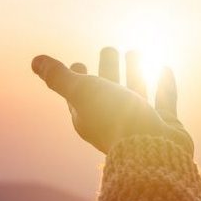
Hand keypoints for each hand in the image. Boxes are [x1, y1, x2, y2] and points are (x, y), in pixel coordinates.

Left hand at [31, 47, 192, 155]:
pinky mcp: (165, 124)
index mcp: (90, 116)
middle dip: (108, 69)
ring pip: (136, 91)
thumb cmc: (114, 120)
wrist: (153, 152)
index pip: (79, 94)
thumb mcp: (82, 93)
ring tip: (135, 50)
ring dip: (134, 71)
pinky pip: (164, 99)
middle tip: (109, 48)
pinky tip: (165, 67)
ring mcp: (141, 122)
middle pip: (108, 89)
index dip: (77, 78)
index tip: (78, 63)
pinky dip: (164, 83)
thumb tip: (34, 60)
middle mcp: (114, 120)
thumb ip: (60, 77)